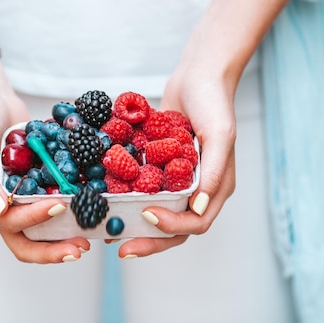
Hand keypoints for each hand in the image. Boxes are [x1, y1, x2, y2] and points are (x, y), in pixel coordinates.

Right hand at [0, 42, 89, 262]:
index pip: (11, 223)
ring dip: (63, 240)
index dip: (36, 219)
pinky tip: (90, 214)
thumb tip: (1, 208)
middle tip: (81, 247)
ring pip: (41, 234)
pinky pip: (52, 210)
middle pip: (26, 243)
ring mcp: (20, 203)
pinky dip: (69, 217)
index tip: (60, 205)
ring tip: (88, 238)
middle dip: (53, 250)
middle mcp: (2, 210)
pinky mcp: (36, 191)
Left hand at [117, 65, 236, 258]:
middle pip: (173, 227)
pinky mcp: (158, 167)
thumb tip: (197, 208)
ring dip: (134, 225)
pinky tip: (104, 201)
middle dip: (148, 240)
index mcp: (215, 188)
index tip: (146, 217)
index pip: (195, 222)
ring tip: (108, 232)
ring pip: (155, 212)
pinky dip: (125, 198)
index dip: (171, 227)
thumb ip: (214, 172)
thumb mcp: (219, 134)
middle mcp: (196, 190)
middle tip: (121, 247)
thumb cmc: (214, 101)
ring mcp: (176, 180)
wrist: (198, 75)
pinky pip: (142, 189)